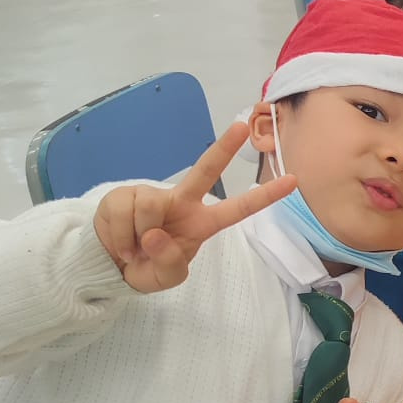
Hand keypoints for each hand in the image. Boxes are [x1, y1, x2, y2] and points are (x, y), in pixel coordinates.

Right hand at [93, 123, 295, 294]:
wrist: (110, 266)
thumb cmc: (146, 267)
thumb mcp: (164, 278)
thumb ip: (169, 262)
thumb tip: (156, 233)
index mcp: (201, 223)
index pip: (238, 210)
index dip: (264, 197)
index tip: (293, 181)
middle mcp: (181, 202)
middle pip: (205, 170)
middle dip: (224, 147)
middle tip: (242, 125)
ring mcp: (152, 195)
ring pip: (149, 206)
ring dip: (138, 235)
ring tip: (135, 248)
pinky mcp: (123, 194)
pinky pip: (122, 213)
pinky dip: (119, 237)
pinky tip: (120, 243)